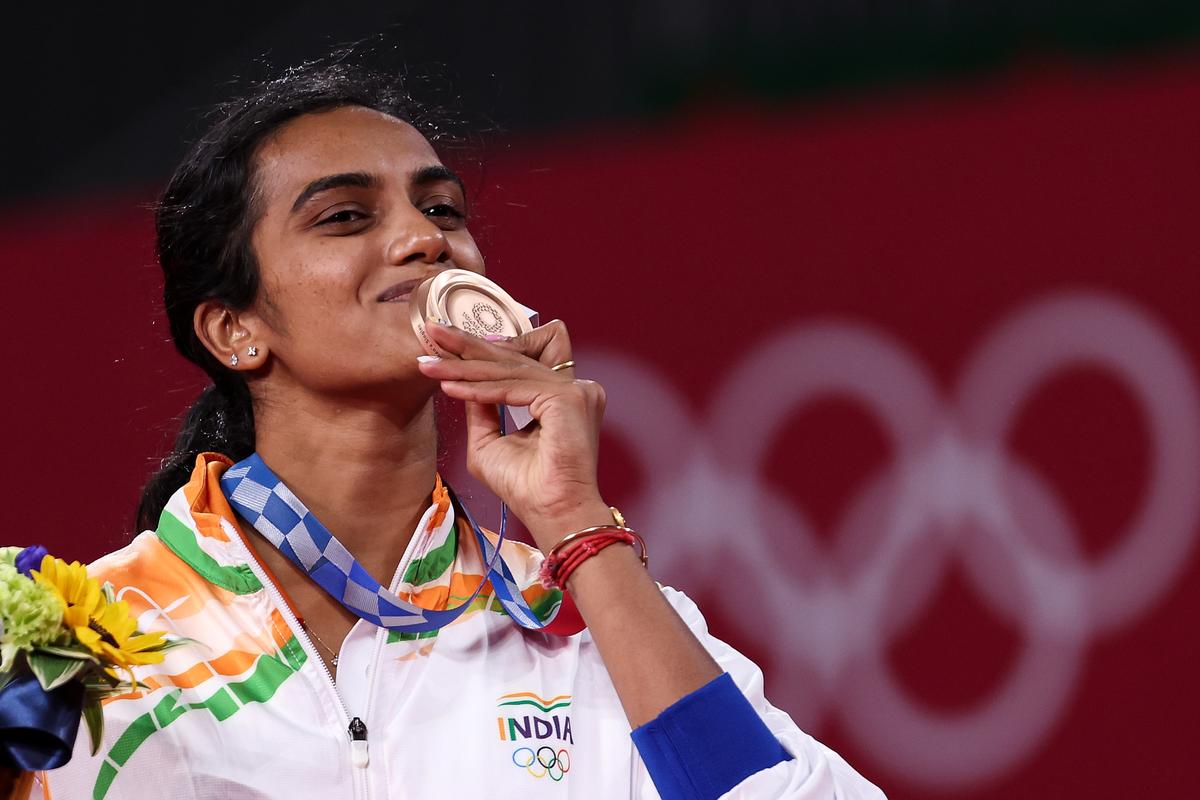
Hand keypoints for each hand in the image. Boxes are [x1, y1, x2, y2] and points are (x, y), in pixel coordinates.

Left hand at [416, 320, 612, 549]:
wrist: (552, 514)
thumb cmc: (526, 487)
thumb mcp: (489, 441)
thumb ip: (481, 408)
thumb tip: (460, 379)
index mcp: (562, 397)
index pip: (518, 365)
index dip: (479, 353)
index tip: (442, 345)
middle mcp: (575, 389)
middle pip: (513, 360)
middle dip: (467, 346)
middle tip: (432, 330)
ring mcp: (575, 390)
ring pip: (510, 370)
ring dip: (465, 367)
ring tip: (430, 364)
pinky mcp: (568, 398)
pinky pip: (515, 387)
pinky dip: (481, 389)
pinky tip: (450, 387)